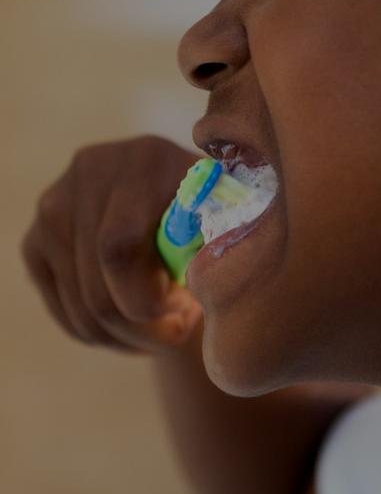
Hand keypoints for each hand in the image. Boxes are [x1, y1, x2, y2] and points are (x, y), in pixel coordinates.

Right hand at [21, 134, 204, 353]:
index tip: (184, 311)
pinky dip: (102, 334)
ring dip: (127, 335)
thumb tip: (213, 279)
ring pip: (80, 307)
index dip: (146, 296)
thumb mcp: (230, 212)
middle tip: (179, 330)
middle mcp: (91, 172)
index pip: (119, 246)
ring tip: (165, 329)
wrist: (172, 188)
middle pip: (96, 285)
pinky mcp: (36, 240)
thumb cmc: (215, 210)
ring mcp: (55, 205)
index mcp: (147, 158)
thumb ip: (226, 234)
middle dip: (142, 326)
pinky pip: (63, 310)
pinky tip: (137, 329)